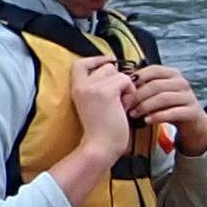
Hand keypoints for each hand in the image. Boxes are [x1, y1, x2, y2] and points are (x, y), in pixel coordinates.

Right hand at [57, 56, 132, 194]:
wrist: (100, 147)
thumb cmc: (102, 131)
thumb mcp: (95, 104)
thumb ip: (100, 88)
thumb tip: (117, 73)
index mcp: (76, 89)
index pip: (80, 63)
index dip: (96, 59)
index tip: (108, 61)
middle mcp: (81, 85)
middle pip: (107, 66)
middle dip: (117, 80)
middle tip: (117, 100)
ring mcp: (92, 87)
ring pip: (117, 72)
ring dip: (124, 86)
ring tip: (120, 104)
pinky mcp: (105, 92)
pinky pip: (126, 80)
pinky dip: (130, 92)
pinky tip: (124, 107)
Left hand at [127, 62, 206, 155]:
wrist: (192, 123)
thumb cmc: (169, 106)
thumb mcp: (158, 93)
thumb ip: (144, 86)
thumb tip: (120, 82)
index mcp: (172, 74)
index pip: (152, 70)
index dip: (136, 79)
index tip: (123, 90)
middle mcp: (182, 83)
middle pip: (156, 85)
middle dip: (138, 96)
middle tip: (125, 105)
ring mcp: (188, 97)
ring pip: (163, 98)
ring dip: (145, 106)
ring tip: (134, 114)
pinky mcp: (192, 111)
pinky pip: (173, 112)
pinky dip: (157, 116)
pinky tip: (147, 120)